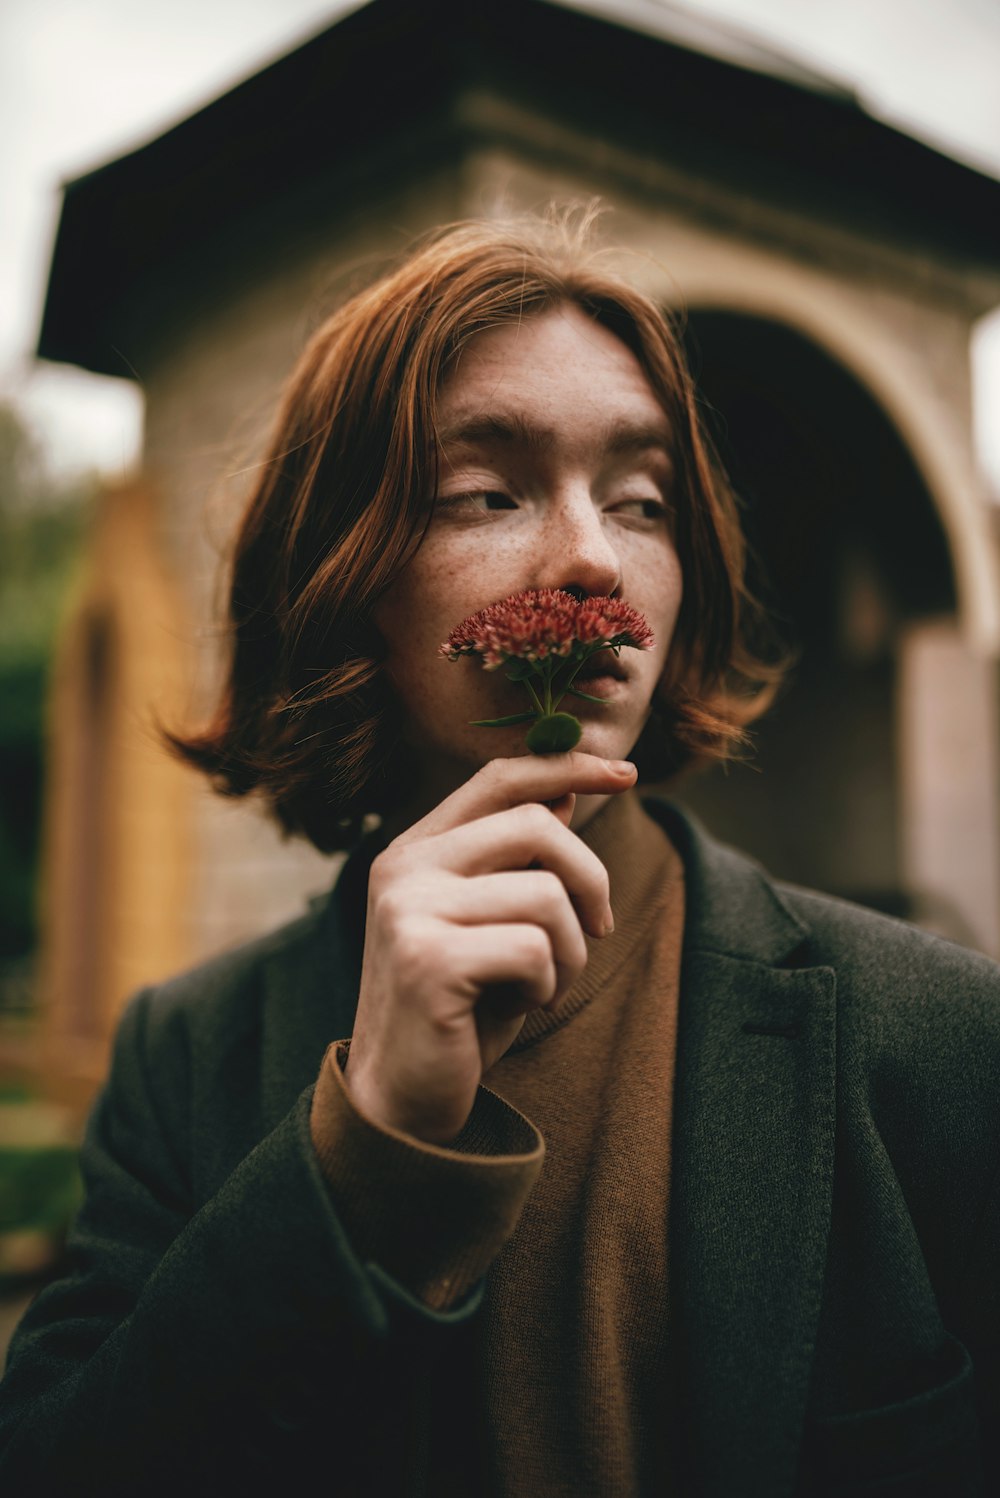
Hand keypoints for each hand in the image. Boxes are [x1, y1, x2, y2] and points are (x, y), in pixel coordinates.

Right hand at [343, 753, 636, 1142]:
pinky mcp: (427, 959)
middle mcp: (402, 867)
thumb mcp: (492, 923)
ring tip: (541, 986)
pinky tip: (516, 1008)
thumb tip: (567, 792)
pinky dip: (546, 985)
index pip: (500, 778)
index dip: (566, 766)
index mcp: (415, 849)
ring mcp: (408, 910)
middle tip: (598, 931)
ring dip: (570, 952)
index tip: (625, 772)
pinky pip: (535, 949)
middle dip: (591, 881)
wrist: (399, 1101)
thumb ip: (516, 862)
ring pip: (547, 895)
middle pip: (537, 826)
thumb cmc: (457, 1009)